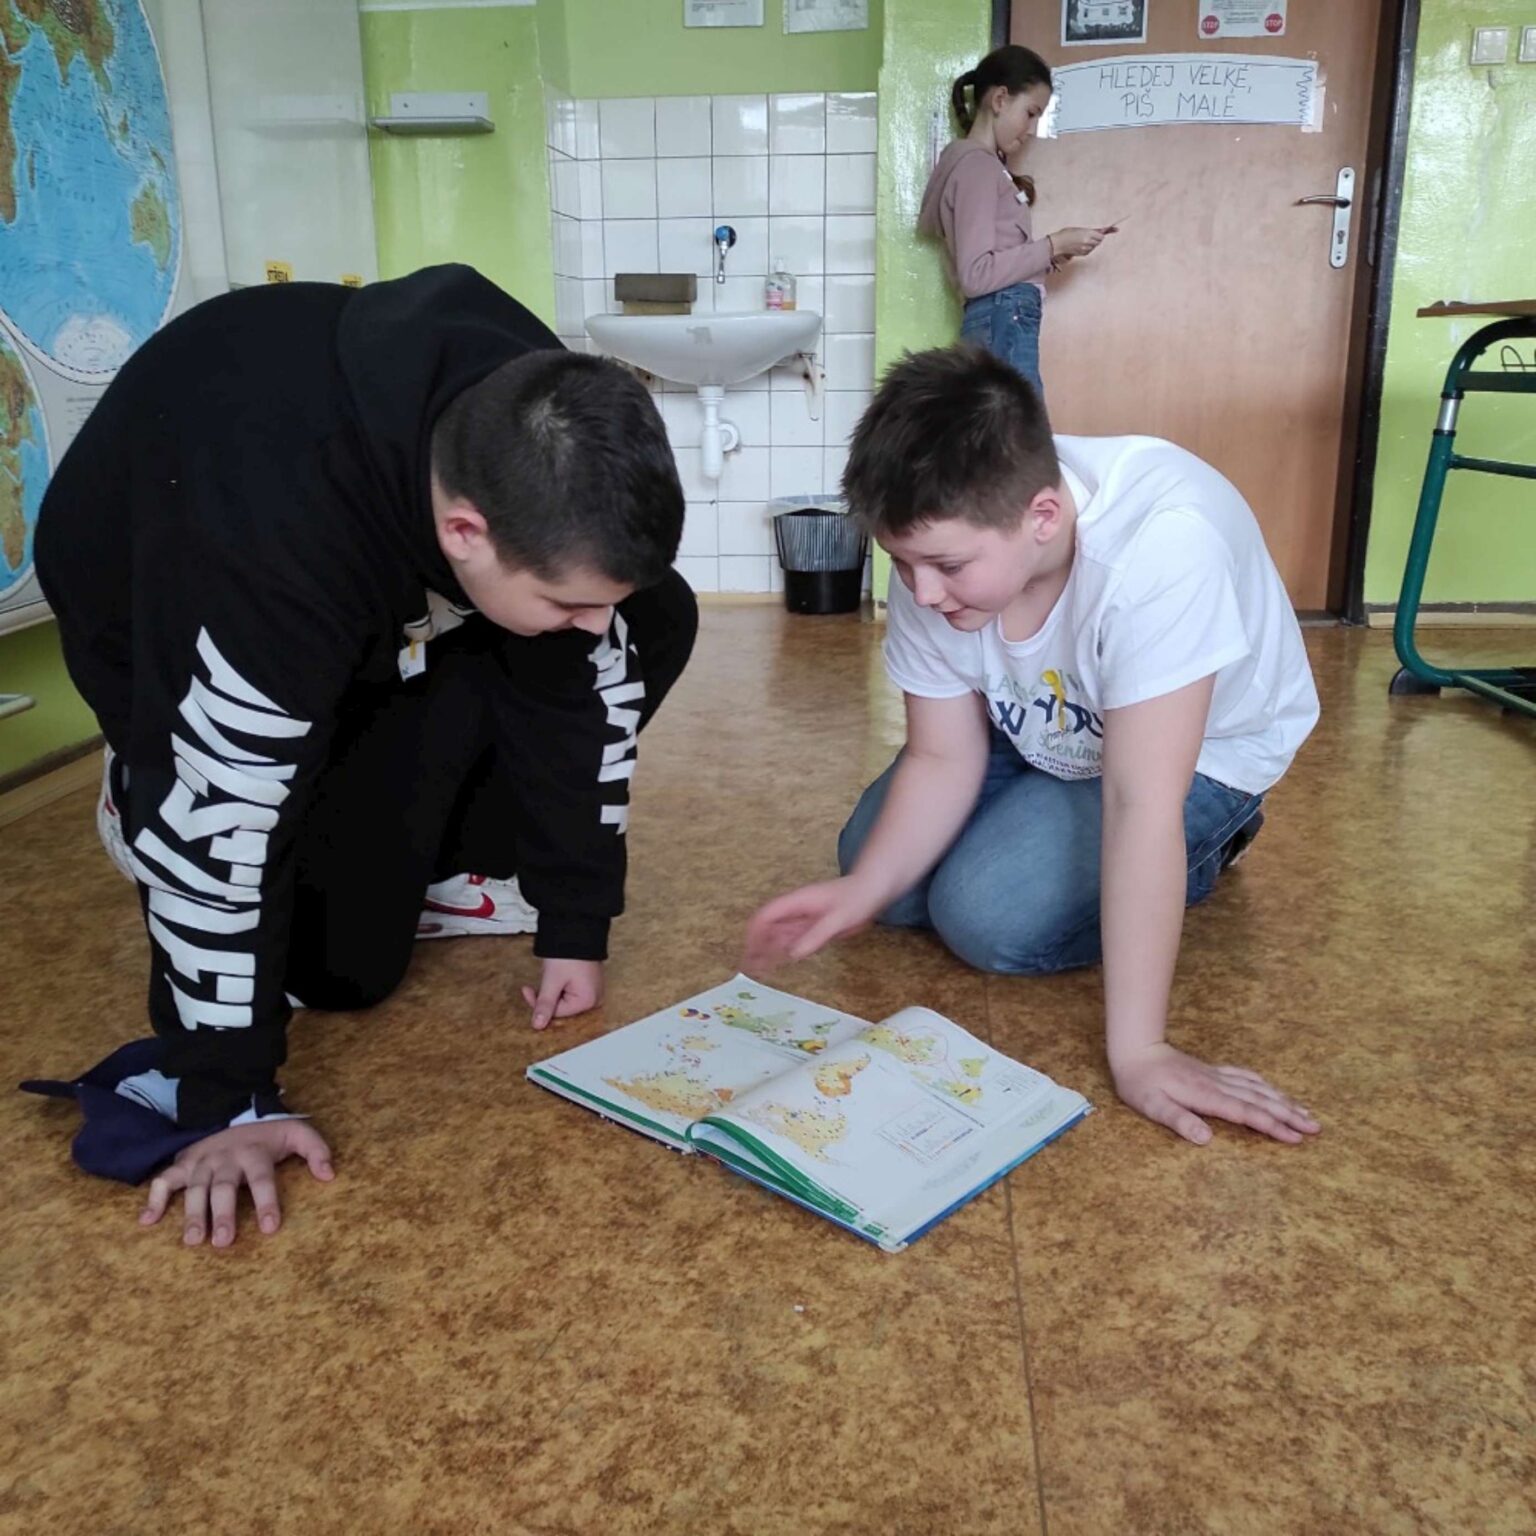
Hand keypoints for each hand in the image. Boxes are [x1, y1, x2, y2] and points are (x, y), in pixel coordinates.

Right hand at [140, 1119, 334, 1247]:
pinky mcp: (184, 1164)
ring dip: (192, 1215)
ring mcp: (202, 1161)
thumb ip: (316, 1150)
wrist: (236, 1109)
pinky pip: (164, 1180)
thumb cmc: (269, 1133)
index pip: (262, 1179)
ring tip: (193, 1241)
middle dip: (223, 1215)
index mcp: (254, 1152)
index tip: (271, 1228)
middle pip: (224, 1188)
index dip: (267, 1202)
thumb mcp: (298, 1133)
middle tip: (224, 1242)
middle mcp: (225, 1158)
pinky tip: (147, 1221)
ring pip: (195, 1189)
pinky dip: (154, 1199)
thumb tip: (330, 1175)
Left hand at [522, 957, 603, 1029]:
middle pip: (562, 1008)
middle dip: (548, 996)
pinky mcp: (591, 984)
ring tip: (554, 973)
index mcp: (588, 1001)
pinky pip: (572, 992)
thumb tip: (537, 1025)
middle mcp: (595, 999)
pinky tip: (560, 974)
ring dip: (554, 990)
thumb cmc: (568, 954)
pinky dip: (562, 985)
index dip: (539, 1002)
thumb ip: (545, 1004)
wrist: (578, 929)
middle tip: (543, 980)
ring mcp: (594, 991)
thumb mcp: (552, 981)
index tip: (527, 989)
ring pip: (565, 1000)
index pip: (556, 1012)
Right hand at [743, 876, 879, 972]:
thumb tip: (792, 954)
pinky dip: (782, 951)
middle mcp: (797, 910)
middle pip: (769, 926)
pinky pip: (793, 939)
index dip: (755, 931)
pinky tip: (777, 962)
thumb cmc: (857, 897)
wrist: (874, 889)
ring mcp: (805, 918)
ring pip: (779, 935)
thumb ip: (816, 935)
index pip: (767, 915)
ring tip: (757, 968)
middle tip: (748, 965)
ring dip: (767, 950)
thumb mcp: (837, 918)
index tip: (749, 950)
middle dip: (757, 944)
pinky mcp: (814, 927)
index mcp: (798, 901)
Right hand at [1049, 226, 1107, 259]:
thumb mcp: (1079, 229)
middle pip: (1099, 241)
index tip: (1116, 229)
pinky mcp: (1083, 254)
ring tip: (1082, 240)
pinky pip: (1089, 250)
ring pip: (1094, 246)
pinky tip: (1080, 245)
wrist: (1057, 244)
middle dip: (1097, 238)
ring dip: (1092, 243)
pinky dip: (1088, 248)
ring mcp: (1086, 249)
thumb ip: (1091, 230)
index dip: (1106, 232)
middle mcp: (1088, 242)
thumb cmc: (1066, 234)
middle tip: (1090, 235)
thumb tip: (1102, 231)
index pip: (1101, 235)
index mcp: (1088, 233)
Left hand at [1110, 1041, 1319, 1145]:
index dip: (1272, 1125)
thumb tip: (1207, 1139)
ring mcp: (1217, 1076)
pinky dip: (1266, 1085)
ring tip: (1307, 1113)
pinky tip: (1276, 1091)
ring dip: (1284, 1101)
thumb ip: (1179, 1121)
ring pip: (1258, 1088)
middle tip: (1316, 1128)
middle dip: (1290, 1115)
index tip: (1296, 1137)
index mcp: (1207, 1096)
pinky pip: (1247, 1077)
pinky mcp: (1213, 1072)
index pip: (1247, 1113)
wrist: (1135, 1050)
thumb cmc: (1140, 1083)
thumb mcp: (1153, 1106)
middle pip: (1261, 1100)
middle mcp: (1218, 1084)